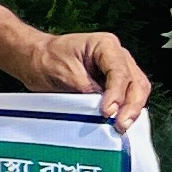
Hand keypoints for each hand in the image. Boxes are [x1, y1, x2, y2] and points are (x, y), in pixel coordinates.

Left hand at [17, 28, 149, 129]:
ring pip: (137, 91)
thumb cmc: (46, 60)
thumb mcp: (64, 73)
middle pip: (136, 82)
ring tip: (121, 126)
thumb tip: (105, 109)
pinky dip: (126, 110)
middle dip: (131, 105)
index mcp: (105, 45)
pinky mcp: (115, 84)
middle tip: (120, 124)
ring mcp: (119, 70)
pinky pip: (128, 98)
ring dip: (132, 110)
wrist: (34, 60)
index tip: (107, 111)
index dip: (116, 94)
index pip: (120, 72)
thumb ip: (86, 90)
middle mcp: (117, 56)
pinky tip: (120, 122)